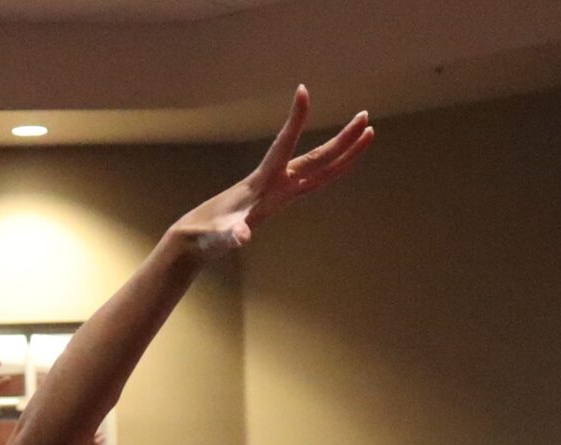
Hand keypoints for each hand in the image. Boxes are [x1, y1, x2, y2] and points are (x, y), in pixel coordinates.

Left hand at [170, 87, 372, 256]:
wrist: (195, 237)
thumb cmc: (205, 236)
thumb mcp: (218, 237)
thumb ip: (230, 235)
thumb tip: (242, 237)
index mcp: (261, 182)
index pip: (283, 145)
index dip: (295, 121)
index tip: (303, 90)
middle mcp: (274, 180)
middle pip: (316, 156)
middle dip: (342, 138)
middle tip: (365, 116)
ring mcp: (279, 189)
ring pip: (319, 166)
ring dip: (342, 150)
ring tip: (366, 132)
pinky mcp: (280, 199)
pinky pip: (314, 181)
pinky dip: (332, 170)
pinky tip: (342, 162)